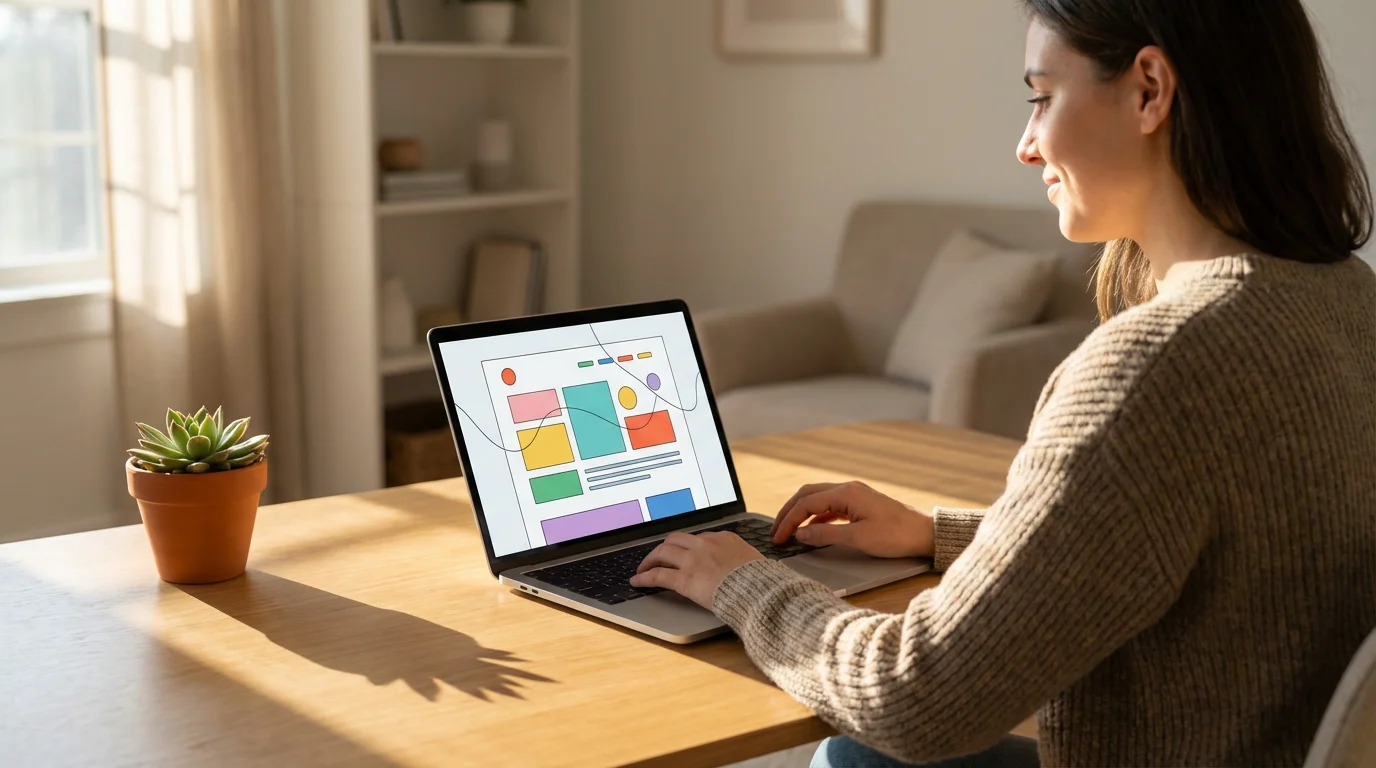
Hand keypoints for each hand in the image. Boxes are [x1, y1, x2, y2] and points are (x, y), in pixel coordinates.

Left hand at [630, 531, 763, 608]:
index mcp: (724, 538)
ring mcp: (693, 560)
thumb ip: (741, 559)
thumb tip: (743, 566)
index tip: (681, 551)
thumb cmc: (761, 581)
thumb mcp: (754, 561)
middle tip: (657, 557)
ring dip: (650, 560)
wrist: (759, 591)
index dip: (686, 546)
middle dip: (664, 548)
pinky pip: (658, 575)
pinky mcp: (685, 579)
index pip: (698, 537)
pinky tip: (637, 581)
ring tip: (643, 568)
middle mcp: (705, 544)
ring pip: (662, 552)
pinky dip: (645, 577)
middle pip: (675, 539)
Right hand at [771, 481, 933, 558]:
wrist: (924, 534)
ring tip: (788, 532)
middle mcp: (847, 489)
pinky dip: (815, 518)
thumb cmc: (896, 536)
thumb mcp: (858, 538)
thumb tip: (800, 535)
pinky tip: (811, 531)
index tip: (778, 538)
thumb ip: (825, 535)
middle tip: (775, 532)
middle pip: (807, 495)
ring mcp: (854, 495)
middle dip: (788, 512)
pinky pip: (830, 507)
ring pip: (817, 499)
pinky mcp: (859, 505)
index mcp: (846, 493)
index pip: (806, 503)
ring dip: (800, 514)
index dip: (788, 521)